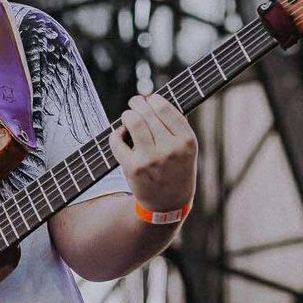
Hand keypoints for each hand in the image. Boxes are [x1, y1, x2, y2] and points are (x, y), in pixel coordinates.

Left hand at [109, 93, 197, 213]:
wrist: (168, 203)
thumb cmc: (177, 168)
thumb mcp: (186, 147)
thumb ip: (175, 124)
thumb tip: (151, 98)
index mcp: (187, 141)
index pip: (164, 108)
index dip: (152, 100)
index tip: (149, 100)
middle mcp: (170, 149)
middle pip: (147, 113)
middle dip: (137, 103)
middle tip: (134, 102)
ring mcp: (151, 159)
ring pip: (133, 122)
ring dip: (127, 115)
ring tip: (128, 116)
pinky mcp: (133, 168)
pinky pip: (117, 141)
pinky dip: (116, 134)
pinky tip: (121, 135)